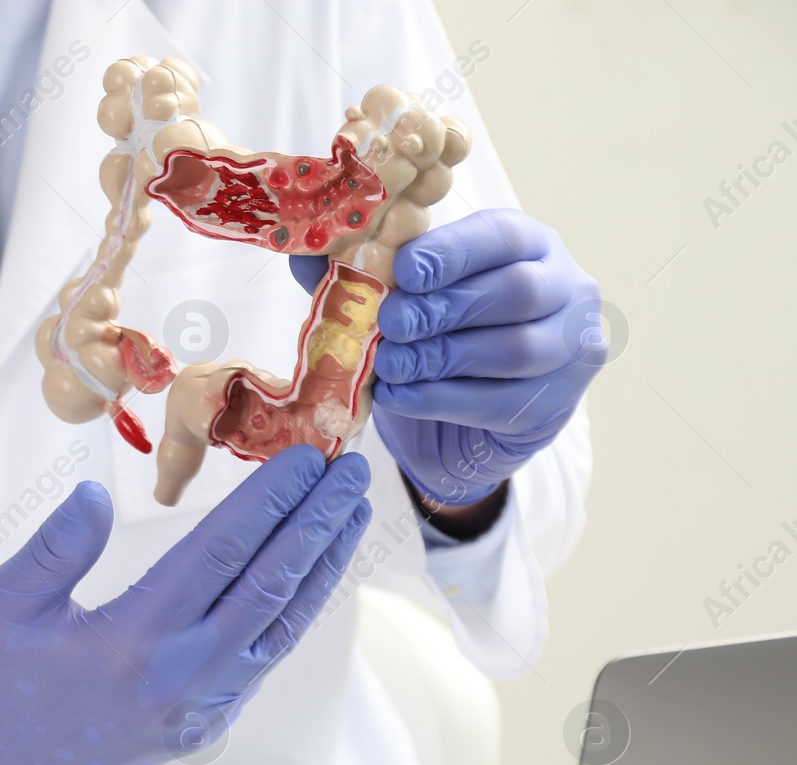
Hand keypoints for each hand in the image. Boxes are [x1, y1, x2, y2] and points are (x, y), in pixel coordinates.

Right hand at [0, 446, 371, 764]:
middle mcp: (182, 676)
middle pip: (270, 585)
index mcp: (133, 640)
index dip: (269, 501)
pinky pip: (265, 656)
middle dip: (317, 522)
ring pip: (281, 625)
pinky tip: (310, 573)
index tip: (303, 458)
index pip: (220, 553)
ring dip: (323, 565)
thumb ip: (54, 547)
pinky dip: (296, 608)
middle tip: (352, 470)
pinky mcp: (207, 723)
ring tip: (352, 514)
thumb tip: (95, 492)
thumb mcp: (5, 604)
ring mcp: (202, 706)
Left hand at [290, 209, 605, 505]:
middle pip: (514, 292)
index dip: (451, 253)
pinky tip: (399, 397)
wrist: (469, 416)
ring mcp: (571, 346)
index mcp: (529, 243)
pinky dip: (440, 400)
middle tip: (389, 324)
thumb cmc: (441, 336)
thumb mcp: (407, 296)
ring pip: (514, 349)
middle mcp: (565, 286)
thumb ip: (361, 273)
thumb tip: (304, 256)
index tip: (403, 271)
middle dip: (443, 309)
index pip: (501, 236)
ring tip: (390, 363)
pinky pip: (499, 401)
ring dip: (441, 357)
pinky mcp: (555, 402)